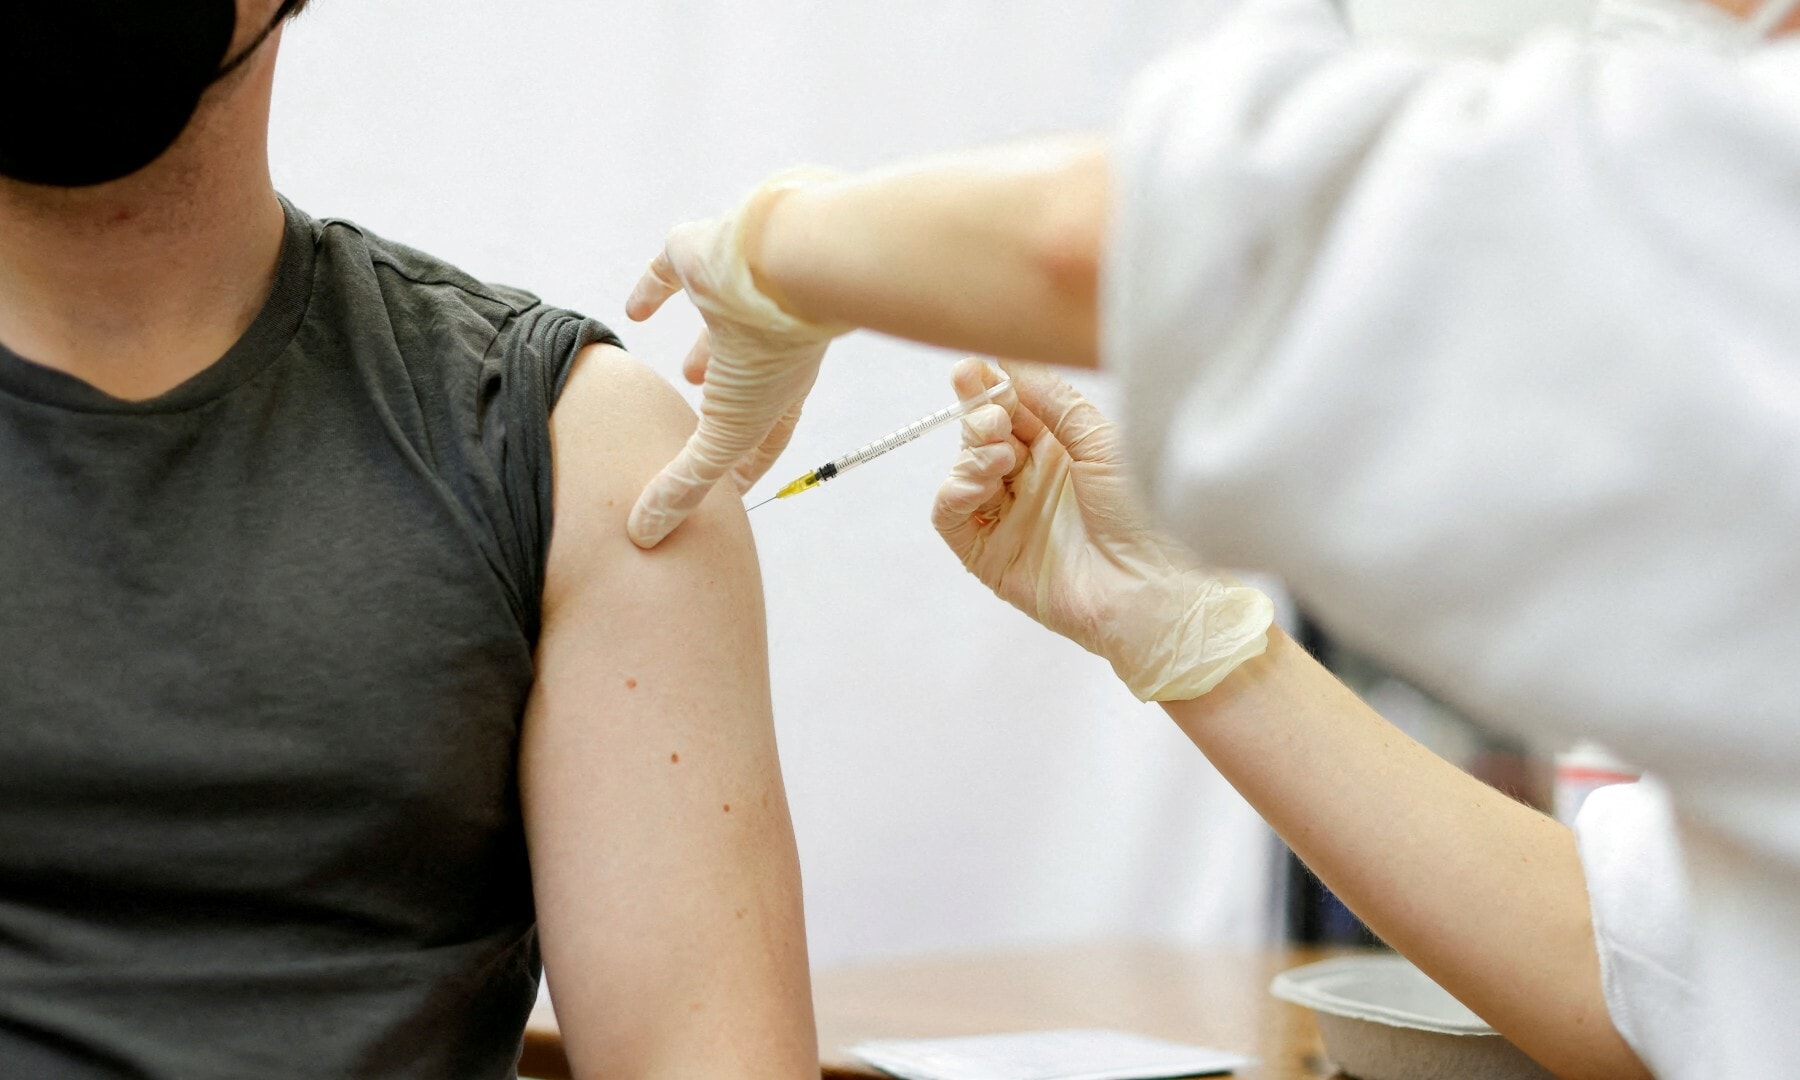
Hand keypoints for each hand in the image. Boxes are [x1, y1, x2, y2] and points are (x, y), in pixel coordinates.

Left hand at [624, 168, 848, 547]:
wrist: (782, 265)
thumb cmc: (767, 356)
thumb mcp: (725, 435)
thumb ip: (685, 484)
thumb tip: (645, 534)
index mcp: (782, 388)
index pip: (765, 438)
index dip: (745, 465)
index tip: (728, 489)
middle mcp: (766, 347)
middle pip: (746, 387)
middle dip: (727, 409)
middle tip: (705, 428)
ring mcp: (738, 303)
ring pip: (721, 334)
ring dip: (707, 355)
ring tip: (686, 374)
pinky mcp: (705, 258)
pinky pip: (674, 274)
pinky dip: (657, 292)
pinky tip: (635, 311)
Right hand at [934, 358, 1273, 701]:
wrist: (1153, 586)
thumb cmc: (1144, 515)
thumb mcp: (1102, 441)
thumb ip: (1054, 402)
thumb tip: (1010, 363)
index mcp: (1061, 449)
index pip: (1010, 407)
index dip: (989, 386)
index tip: (974, 367)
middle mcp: (1031, 480)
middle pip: (981, 435)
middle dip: (979, 414)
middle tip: (995, 415)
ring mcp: (1008, 517)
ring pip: (963, 470)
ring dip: (972, 452)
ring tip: (1002, 452)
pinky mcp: (989, 554)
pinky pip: (951, 516)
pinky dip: (955, 491)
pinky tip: (982, 480)